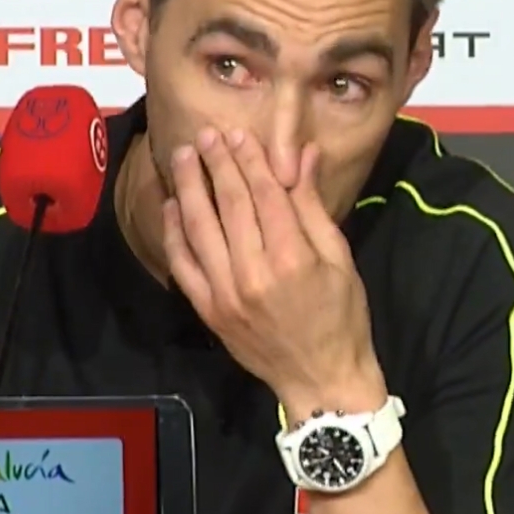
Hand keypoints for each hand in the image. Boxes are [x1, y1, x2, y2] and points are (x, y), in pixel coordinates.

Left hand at [162, 128, 385, 419]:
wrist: (321, 380)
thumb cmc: (341, 318)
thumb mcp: (340, 260)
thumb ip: (313, 207)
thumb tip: (303, 156)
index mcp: (293, 259)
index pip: (265, 195)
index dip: (250, 160)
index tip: (238, 133)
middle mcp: (253, 273)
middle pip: (230, 205)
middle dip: (216, 164)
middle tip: (206, 134)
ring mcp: (225, 294)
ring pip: (200, 229)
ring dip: (188, 188)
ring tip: (182, 157)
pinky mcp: (208, 311)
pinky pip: (184, 265)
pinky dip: (175, 233)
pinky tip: (172, 206)